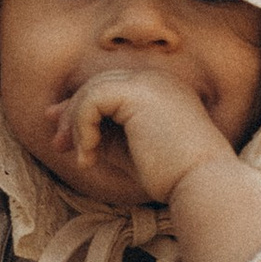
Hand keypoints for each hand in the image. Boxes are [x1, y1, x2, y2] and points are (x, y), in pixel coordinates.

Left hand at [66, 59, 222, 201]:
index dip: (81, 109)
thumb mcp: (126, 149)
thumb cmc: (170, 174)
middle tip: (59, 146)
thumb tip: (61, 122)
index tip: (64, 139)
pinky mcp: (138, 92)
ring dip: (76, 124)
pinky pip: (92, 100)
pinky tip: (89, 155)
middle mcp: (156, 78)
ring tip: (83, 157)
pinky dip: (82, 127)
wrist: (202, 183)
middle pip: (97, 85)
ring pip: (91, 91)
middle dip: (72, 114)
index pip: (110, 88)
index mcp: (160, 89)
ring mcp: (148, 81)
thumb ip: (99, 131)